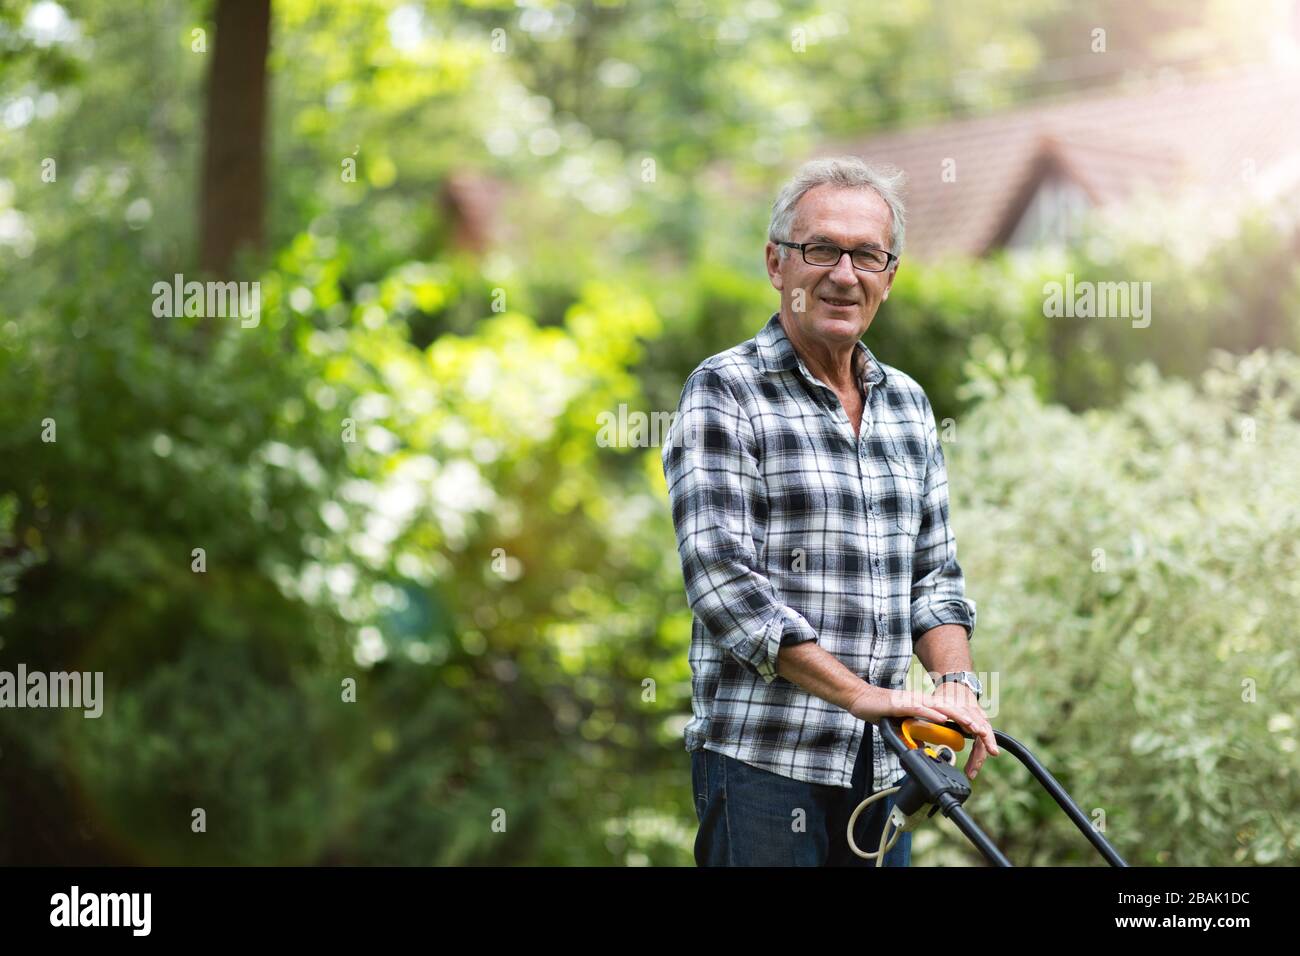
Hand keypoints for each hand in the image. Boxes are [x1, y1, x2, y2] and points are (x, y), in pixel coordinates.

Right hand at [847, 682, 998, 777]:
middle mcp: (921, 702)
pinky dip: (933, 714)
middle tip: (985, 733)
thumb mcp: (901, 727)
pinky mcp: (901, 704)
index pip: (949, 714)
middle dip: (968, 721)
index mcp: (924, 707)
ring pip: (940, 708)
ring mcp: (912, 702)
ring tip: (973, 726)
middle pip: (951, 710)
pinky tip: (944, 719)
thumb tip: (923, 746)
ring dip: (957, 717)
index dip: (965, 723)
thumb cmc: (880, 711)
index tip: (980, 733)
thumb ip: (913, 735)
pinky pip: (920, 708)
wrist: (860, 699)